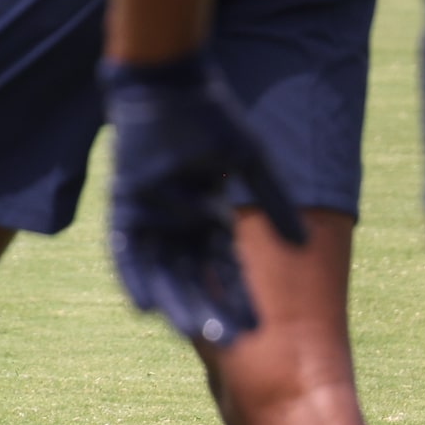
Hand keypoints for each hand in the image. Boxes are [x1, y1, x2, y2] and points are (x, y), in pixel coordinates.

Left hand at [98, 54, 304, 346]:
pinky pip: (126, 252)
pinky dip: (134, 278)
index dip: (237, 299)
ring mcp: (149, 215)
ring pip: (162, 272)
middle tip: (229, 343)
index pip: (225, 270)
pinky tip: (144, 308)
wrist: (168, 81)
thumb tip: (300, 246)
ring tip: (194, 333)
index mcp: (208, 218)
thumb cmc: (211, 116)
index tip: (257, 331)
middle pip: (193, 278)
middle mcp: (177, 224)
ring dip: (175, 302)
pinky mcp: (124, 205)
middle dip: (209, 309)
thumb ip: (273, 201)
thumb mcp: (250, 160)